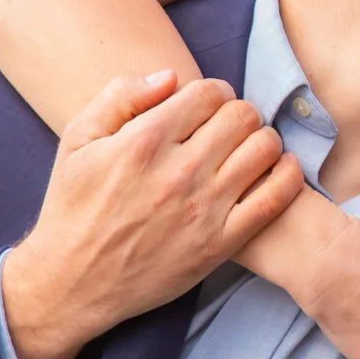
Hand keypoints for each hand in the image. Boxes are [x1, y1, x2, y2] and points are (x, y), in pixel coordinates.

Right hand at [2, 70, 303, 358]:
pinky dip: (287, 176)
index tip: (208, 106)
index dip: (214, 92)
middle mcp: (178, 172)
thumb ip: (120, 96)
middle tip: (228, 128)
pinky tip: (278, 170)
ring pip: (265, 149)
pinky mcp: (220, 243)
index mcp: (144, 141)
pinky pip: (275, 198)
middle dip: (239, 113)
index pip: (209, 92)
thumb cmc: (73, 207)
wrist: (73, 282)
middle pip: (242, 115)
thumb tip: (171, 76)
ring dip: (262, 141)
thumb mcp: (77, 140)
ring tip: (247, 149)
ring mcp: (203, 210)